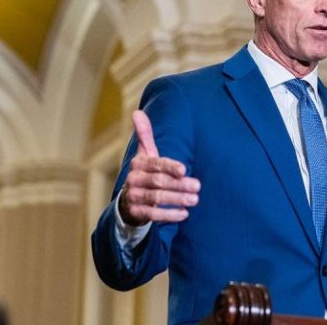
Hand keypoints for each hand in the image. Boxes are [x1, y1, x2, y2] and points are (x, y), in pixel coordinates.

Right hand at [118, 110, 200, 225]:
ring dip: (177, 199)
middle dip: (179, 185)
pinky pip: (153, 215)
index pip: (156, 164)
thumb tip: (137, 112)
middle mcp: (134, 179)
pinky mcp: (136, 212)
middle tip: (197, 186)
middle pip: (159, 182)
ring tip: (194, 200)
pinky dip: (169, 215)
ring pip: (157, 198)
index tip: (183, 170)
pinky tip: (184, 213)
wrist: (128, 199)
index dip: (169, 167)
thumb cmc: (145, 172)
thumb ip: (145, 134)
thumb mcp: (146, 153)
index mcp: (139, 163)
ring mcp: (134, 196)